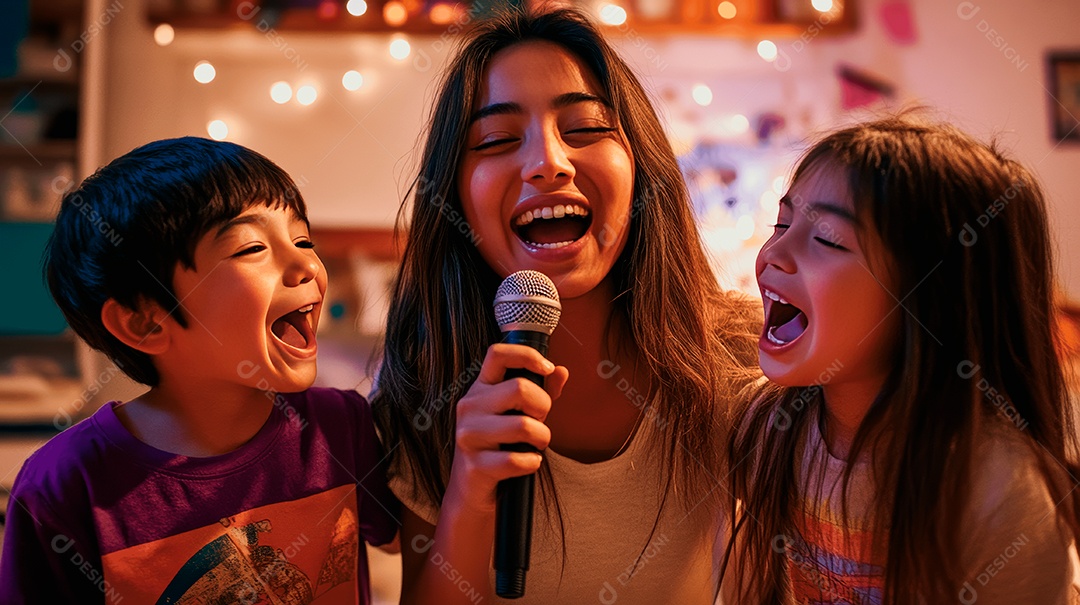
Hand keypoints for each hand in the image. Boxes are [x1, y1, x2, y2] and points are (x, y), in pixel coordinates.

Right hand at [445, 343, 568, 513]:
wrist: (472, 490)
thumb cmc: (499, 446)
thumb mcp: (518, 414)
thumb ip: (541, 391)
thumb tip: (561, 371)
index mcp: (480, 389)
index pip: (498, 354)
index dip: (527, 355)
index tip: (546, 368)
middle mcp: (470, 407)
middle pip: (520, 389)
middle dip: (543, 407)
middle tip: (540, 421)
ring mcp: (469, 436)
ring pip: (523, 426)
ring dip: (541, 438)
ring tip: (535, 444)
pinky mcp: (476, 465)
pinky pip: (517, 460)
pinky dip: (532, 463)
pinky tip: (527, 463)